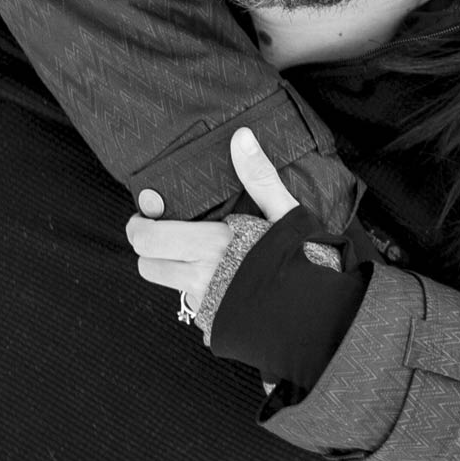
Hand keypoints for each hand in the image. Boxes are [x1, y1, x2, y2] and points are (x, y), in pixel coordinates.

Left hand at [125, 128, 300, 311]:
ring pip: (166, 284)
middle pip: (147, 265)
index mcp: (210, 245)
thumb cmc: (305, 259)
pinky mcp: (213, 324)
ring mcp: (205, 304)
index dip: (139, 226)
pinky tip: (220, 277)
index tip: (149, 215)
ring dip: (171, 268)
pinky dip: (195, 289)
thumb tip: (241, 137)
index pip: (148, 239)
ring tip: (196, 253)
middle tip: (165, 232)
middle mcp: (200, 277)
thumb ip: (258, 176)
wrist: (319, 314)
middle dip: (149, 248)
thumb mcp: (284, 212)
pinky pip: (190, 304)